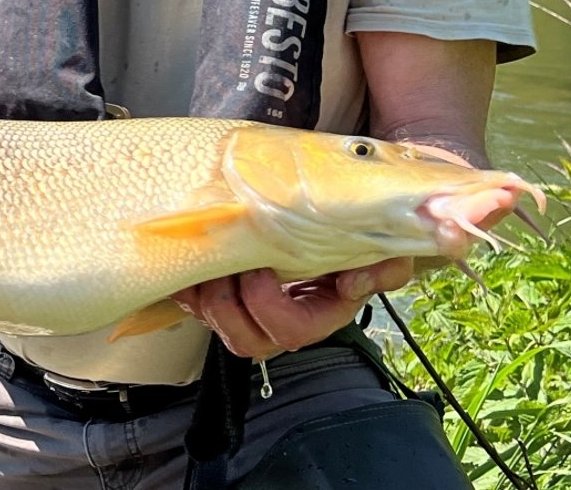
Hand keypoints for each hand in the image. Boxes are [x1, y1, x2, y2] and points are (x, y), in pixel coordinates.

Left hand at [173, 258, 412, 361]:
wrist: (321, 230)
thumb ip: (383, 271)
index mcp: (317, 317)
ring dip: (203, 294)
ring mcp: (248, 316)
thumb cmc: (349, 246)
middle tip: (227, 265)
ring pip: (215, 325)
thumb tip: (353, 284)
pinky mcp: (221, 300)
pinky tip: (192, 261)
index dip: (266, 304)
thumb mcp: (380, 255)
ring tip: (209, 260)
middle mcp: (279, 326)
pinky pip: (193, 305)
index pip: (289, 331)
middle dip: (226, 303)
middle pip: (244, 340)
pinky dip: (187, 284)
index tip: (260, 270)